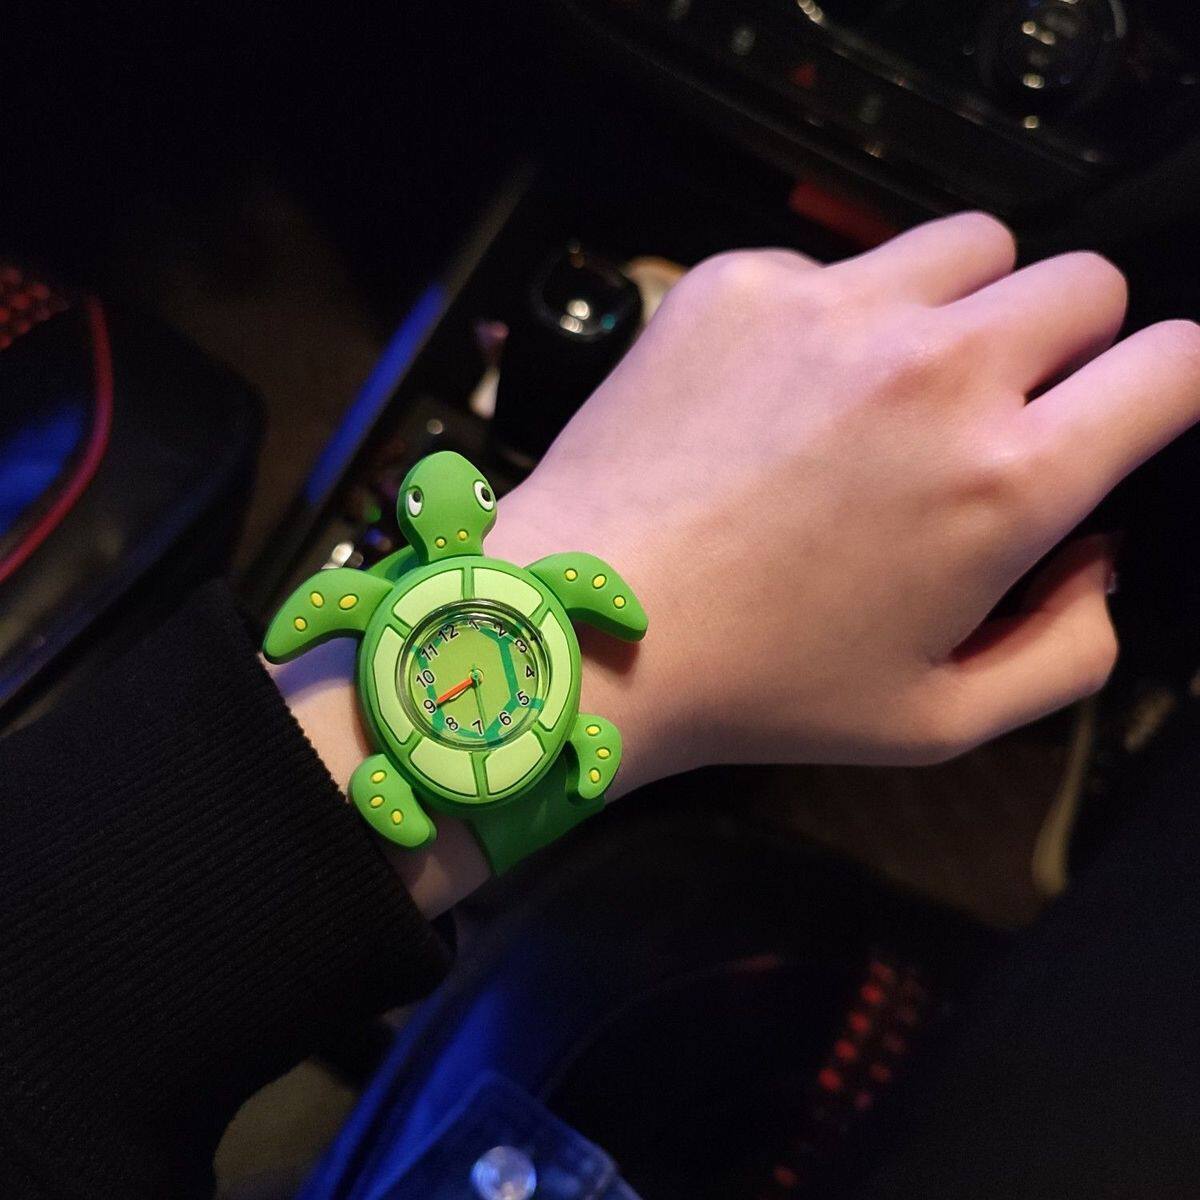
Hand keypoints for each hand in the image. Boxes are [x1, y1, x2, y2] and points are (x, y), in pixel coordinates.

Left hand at [490, 213, 1199, 784]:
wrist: (586, 628)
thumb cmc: (760, 687)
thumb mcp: (941, 719)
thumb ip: (1069, 648)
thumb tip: (1097, 555)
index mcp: (1006, 480)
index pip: (1175, 362)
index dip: (1169, 384)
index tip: (1126, 410)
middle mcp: (937, 370)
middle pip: (1083, 284)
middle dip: (1065, 348)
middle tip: (992, 417)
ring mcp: (833, 310)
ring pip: (972, 247)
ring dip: (964, 307)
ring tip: (894, 387)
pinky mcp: (743, 284)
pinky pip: (838, 262)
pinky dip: (838, 313)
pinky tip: (781, 390)